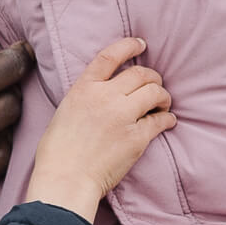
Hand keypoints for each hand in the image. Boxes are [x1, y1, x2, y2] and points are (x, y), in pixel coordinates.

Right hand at [26, 37, 175, 221]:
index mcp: (84, 88)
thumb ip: (85, 97)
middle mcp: (105, 96)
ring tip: (162, 104)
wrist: (66, 179)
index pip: (111, 56)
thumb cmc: (58, 153)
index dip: (129, 46)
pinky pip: (161, 120)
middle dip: (153, 78)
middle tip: (156, 86)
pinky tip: (168, 121)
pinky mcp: (137, 137)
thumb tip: (103, 94)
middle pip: (140, 74)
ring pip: (155, 92)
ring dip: (163, 97)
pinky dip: (167, 119)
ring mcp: (123, 116)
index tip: (141, 44)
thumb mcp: (64, 112)